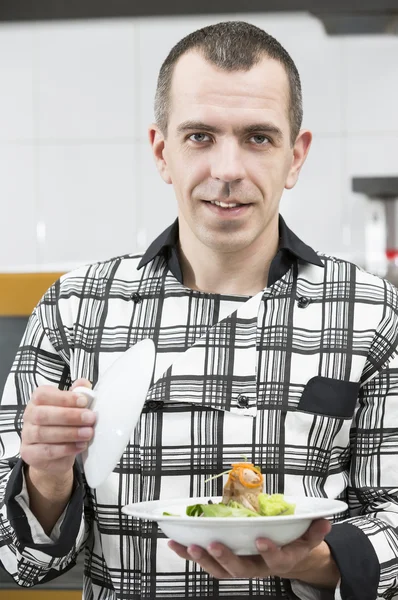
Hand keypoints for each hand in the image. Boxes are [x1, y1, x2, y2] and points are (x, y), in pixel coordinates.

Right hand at [21, 378, 95, 478]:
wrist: (55, 455)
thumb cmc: (64, 424)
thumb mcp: (73, 407)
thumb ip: (78, 393)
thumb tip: (84, 383)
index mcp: (38, 400)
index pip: (44, 395)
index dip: (64, 398)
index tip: (84, 401)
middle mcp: (29, 416)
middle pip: (43, 414)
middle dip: (69, 416)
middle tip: (90, 418)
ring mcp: (27, 435)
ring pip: (43, 433)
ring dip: (70, 433)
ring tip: (88, 433)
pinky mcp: (29, 453)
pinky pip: (46, 451)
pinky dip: (66, 449)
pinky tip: (80, 445)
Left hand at [169, 519, 337, 585]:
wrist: (284, 561)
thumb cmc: (292, 543)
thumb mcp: (306, 537)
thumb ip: (314, 530)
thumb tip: (325, 520)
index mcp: (278, 561)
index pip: (275, 559)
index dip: (269, 551)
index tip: (261, 540)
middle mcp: (257, 568)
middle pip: (241, 569)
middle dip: (226, 558)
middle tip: (213, 544)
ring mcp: (239, 567)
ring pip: (219, 570)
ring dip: (202, 558)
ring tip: (188, 545)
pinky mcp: (223, 563)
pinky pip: (205, 562)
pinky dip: (189, 553)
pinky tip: (175, 542)